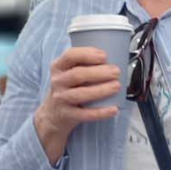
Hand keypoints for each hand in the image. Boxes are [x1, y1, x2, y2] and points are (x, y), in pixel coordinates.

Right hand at [33, 47, 121, 163]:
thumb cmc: (68, 88)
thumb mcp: (68, 72)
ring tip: (117, 86)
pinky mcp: (67, 115)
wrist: (53, 114)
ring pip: (81, 94)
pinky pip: (85, 114)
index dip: (87, 54)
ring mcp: (61, 99)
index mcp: (58, 66)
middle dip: (99, 72)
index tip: (104, 56)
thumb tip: (115, 58)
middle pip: (77, 74)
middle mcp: (58, 81)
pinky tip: (114, 109)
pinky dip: (101, 112)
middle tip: (116, 72)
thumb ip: (84, 64)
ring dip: (101, 90)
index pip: (70, 56)